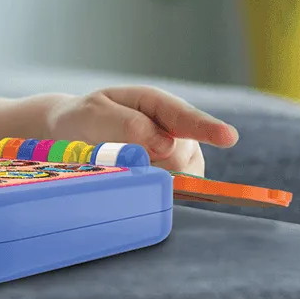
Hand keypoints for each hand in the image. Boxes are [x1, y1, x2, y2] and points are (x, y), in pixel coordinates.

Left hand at [45, 86, 238, 175]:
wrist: (71, 137)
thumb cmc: (83, 120)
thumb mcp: (95, 114)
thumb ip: (128, 124)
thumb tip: (166, 144)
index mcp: (155, 104)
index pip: (185, 117)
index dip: (206, 129)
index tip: (228, 137)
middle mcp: (174, 130)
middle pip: (179, 156)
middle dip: (150, 163)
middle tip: (113, 154)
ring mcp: (178, 158)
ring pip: (178, 179)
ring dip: (148, 178)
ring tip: (119, 162)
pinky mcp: (174, 183)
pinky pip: (172, 195)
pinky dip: (152, 192)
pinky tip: (132, 180)